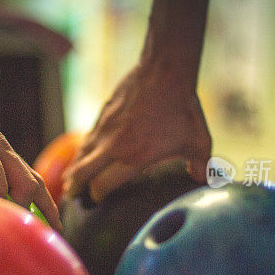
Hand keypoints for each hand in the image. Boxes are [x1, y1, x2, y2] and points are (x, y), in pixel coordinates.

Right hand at [63, 62, 210, 202]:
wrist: (165, 73)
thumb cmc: (183, 109)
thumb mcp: (199, 142)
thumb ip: (201, 165)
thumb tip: (204, 180)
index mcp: (134, 159)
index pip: (103, 185)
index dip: (96, 196)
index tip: (96, 201)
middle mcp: (114, 148)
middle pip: (84, 173)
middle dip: (75, 188)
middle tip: (70, 197)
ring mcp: (105, 130)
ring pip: (82, 155)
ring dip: (73, 170)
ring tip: (69, 181)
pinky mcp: (103, 115)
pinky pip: (87, 138)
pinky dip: (81, 151)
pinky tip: (81, 154)